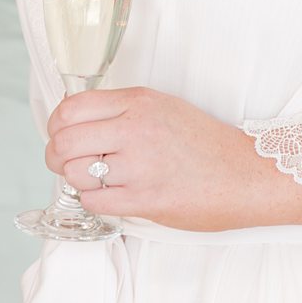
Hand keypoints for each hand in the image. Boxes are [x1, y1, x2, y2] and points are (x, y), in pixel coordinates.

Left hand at [44, 86, 301, 231]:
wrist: (245, 175)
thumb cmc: (205, 144)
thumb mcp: (164, 107)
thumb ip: (122, 110)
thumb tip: (75, 122)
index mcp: (139, 101)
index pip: (71, 107)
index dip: (56, 125)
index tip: (61, 135)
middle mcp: (136, 128)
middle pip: (64, 140)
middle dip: (55, 155)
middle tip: (65, 163)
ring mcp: (141, 165)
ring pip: (74, 172)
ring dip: (76, 180)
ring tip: (94, 181)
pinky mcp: (146, 199)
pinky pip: (94, 201)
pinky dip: (94, 201)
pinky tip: (110, 196)